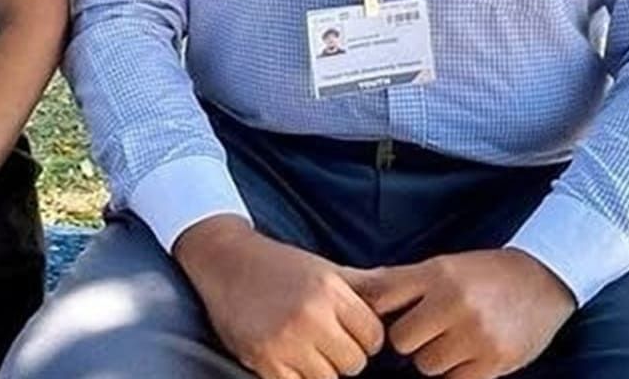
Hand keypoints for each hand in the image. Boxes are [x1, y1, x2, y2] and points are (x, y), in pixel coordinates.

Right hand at [173, 216, 383, 378]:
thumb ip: (365, 284)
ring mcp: (285, 340)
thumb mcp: (325, 267)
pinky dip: (296, 376)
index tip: (348, 331)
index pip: (374, 337)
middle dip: (344, 356)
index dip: (365, 338)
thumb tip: (403, 292)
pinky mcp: (263, 360)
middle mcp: (310, 315)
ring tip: (305, 348)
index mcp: (329, 290)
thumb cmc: (280, 265)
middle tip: (324, 341)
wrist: (225, 262)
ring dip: (320, 369)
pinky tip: (288, 358)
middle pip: (355, 362)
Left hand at [342, 249, 574, 378]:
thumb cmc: (484, 274)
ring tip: (456, 341)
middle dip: (413, 341)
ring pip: (427, 366)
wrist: (544, 279)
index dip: (381, 315)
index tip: (391, 318)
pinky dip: (459, 372)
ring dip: (436, 359)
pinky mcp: (495, 360)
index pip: (383, 301)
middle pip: (402, 341)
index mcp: (437, 274)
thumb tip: (354, 288)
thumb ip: (401, 281)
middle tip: (433, 330)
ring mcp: (476, 333)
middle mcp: (455, 302)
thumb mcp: (443, 265)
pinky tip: (472, 355)